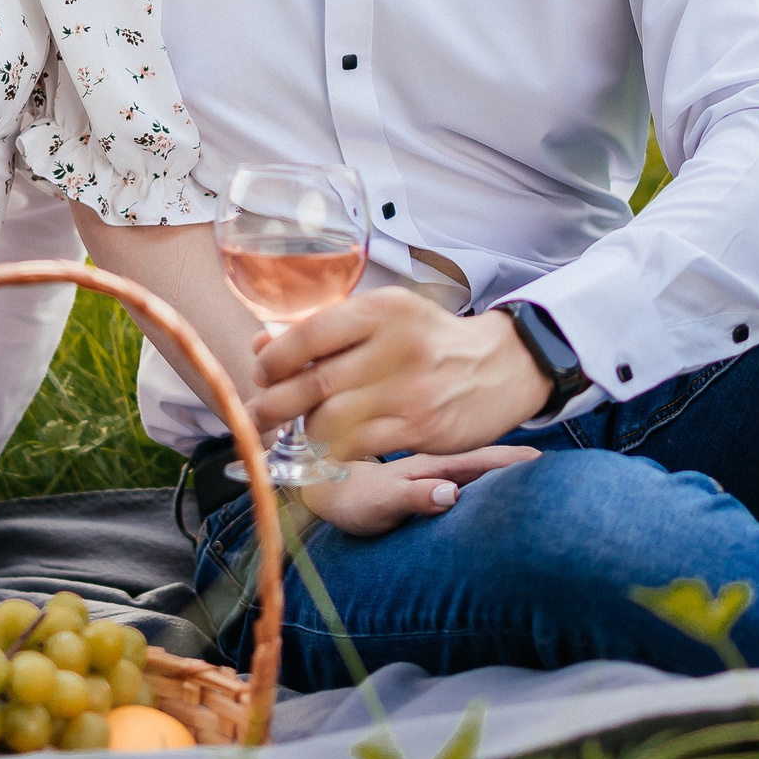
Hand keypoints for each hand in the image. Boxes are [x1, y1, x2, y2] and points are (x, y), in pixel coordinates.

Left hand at [246, 289, 551, 458]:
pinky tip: (329, 445)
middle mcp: (396, 347)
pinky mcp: (419, 428)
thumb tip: (261, 346)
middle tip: (257, 414)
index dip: (273, 359)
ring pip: (330, 419)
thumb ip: (325, 329)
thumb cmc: (428, 339)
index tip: (262, 372)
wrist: (501, 366)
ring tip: (301, 427)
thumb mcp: (384, 317)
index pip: (308, 334)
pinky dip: (332, 450)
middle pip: (312, 382)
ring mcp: (409, 391)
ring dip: (305, 428)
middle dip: (272, 404)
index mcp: (383, 309)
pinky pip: (356, 446)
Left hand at [294, 446, 541, 536]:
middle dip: (522, 463)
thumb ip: (414, 495)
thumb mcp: (381, 501)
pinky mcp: (427, 485)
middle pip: (487, 462)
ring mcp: (433, 474)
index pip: (482, 460)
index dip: (515, 461)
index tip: (548, 462)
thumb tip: (452, 494)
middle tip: (560, 470)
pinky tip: (499, 489)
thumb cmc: (350, 499)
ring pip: (477, 468)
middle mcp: (437, 466)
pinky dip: (486, 480)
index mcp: (432, 466)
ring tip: (541, 477)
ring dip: (507, 470)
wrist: (322, 491)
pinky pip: (465, 479)